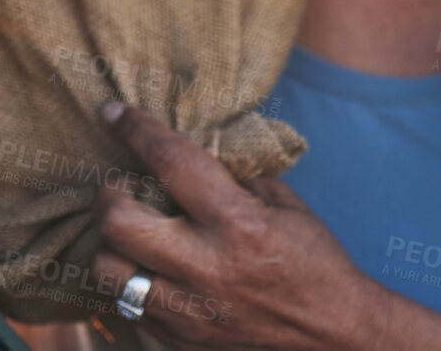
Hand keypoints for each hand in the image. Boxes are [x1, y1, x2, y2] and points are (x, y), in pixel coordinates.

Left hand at [88, 101, 382, 350]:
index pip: (170, 162)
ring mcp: (189, 310)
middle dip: (110, 193)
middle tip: (125, 185)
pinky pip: (129, 306)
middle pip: (118, 223)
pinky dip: (133, 280)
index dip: (134, 129)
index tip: (112, 111)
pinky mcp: (180, 340)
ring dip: (113, 242)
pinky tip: (152, 267)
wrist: (332, 333)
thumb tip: (185, 153)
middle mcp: (205, 267)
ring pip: (109, 271)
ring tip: (134, 230)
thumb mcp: (282, 202)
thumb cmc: (312, 259)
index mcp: (236, 222)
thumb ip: (231, 177)